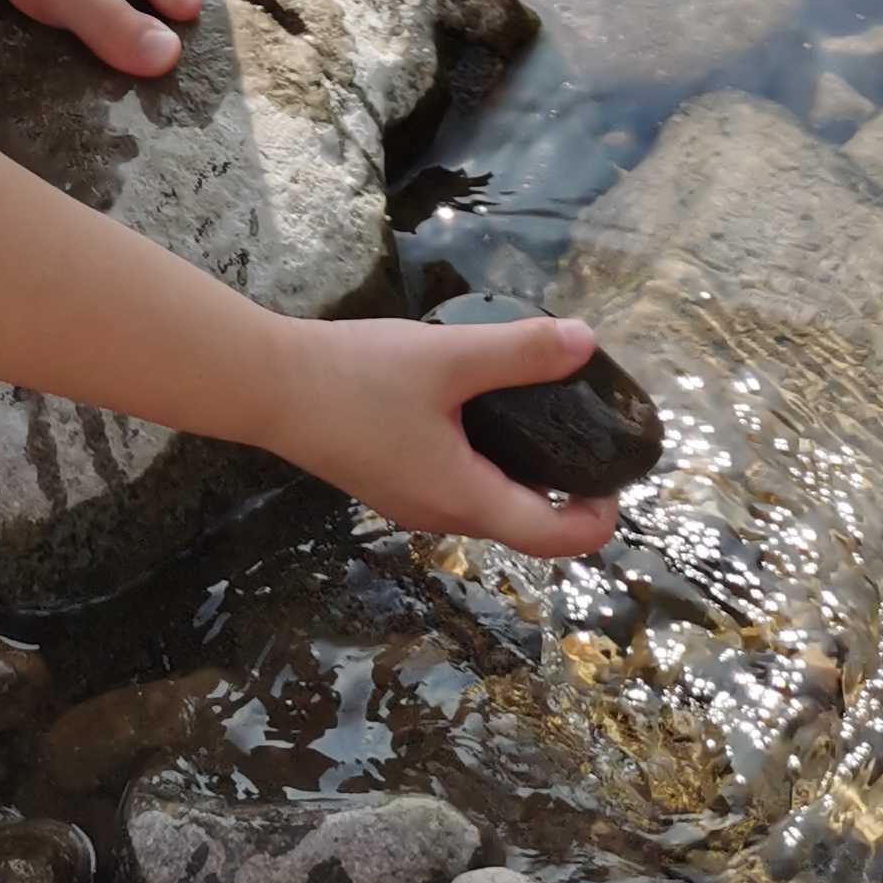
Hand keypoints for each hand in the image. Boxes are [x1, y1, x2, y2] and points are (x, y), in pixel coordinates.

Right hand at [261, 314, 624, 557]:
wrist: (267, 384)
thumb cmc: (356, 377)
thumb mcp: (448, 356)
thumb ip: (520, 352)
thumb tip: (586, 342)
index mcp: (462, 497)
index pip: (549, 539)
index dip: (593, 521)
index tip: (615, 483)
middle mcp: (437, 514)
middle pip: (518, 525)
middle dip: (561, 497)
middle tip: (583, 439)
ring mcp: (405, 501)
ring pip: (482, 506)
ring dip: (519, 480)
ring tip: (535, 421)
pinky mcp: (383, 481)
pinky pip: (450, 487)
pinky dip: (481, 466)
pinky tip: (473, 414)